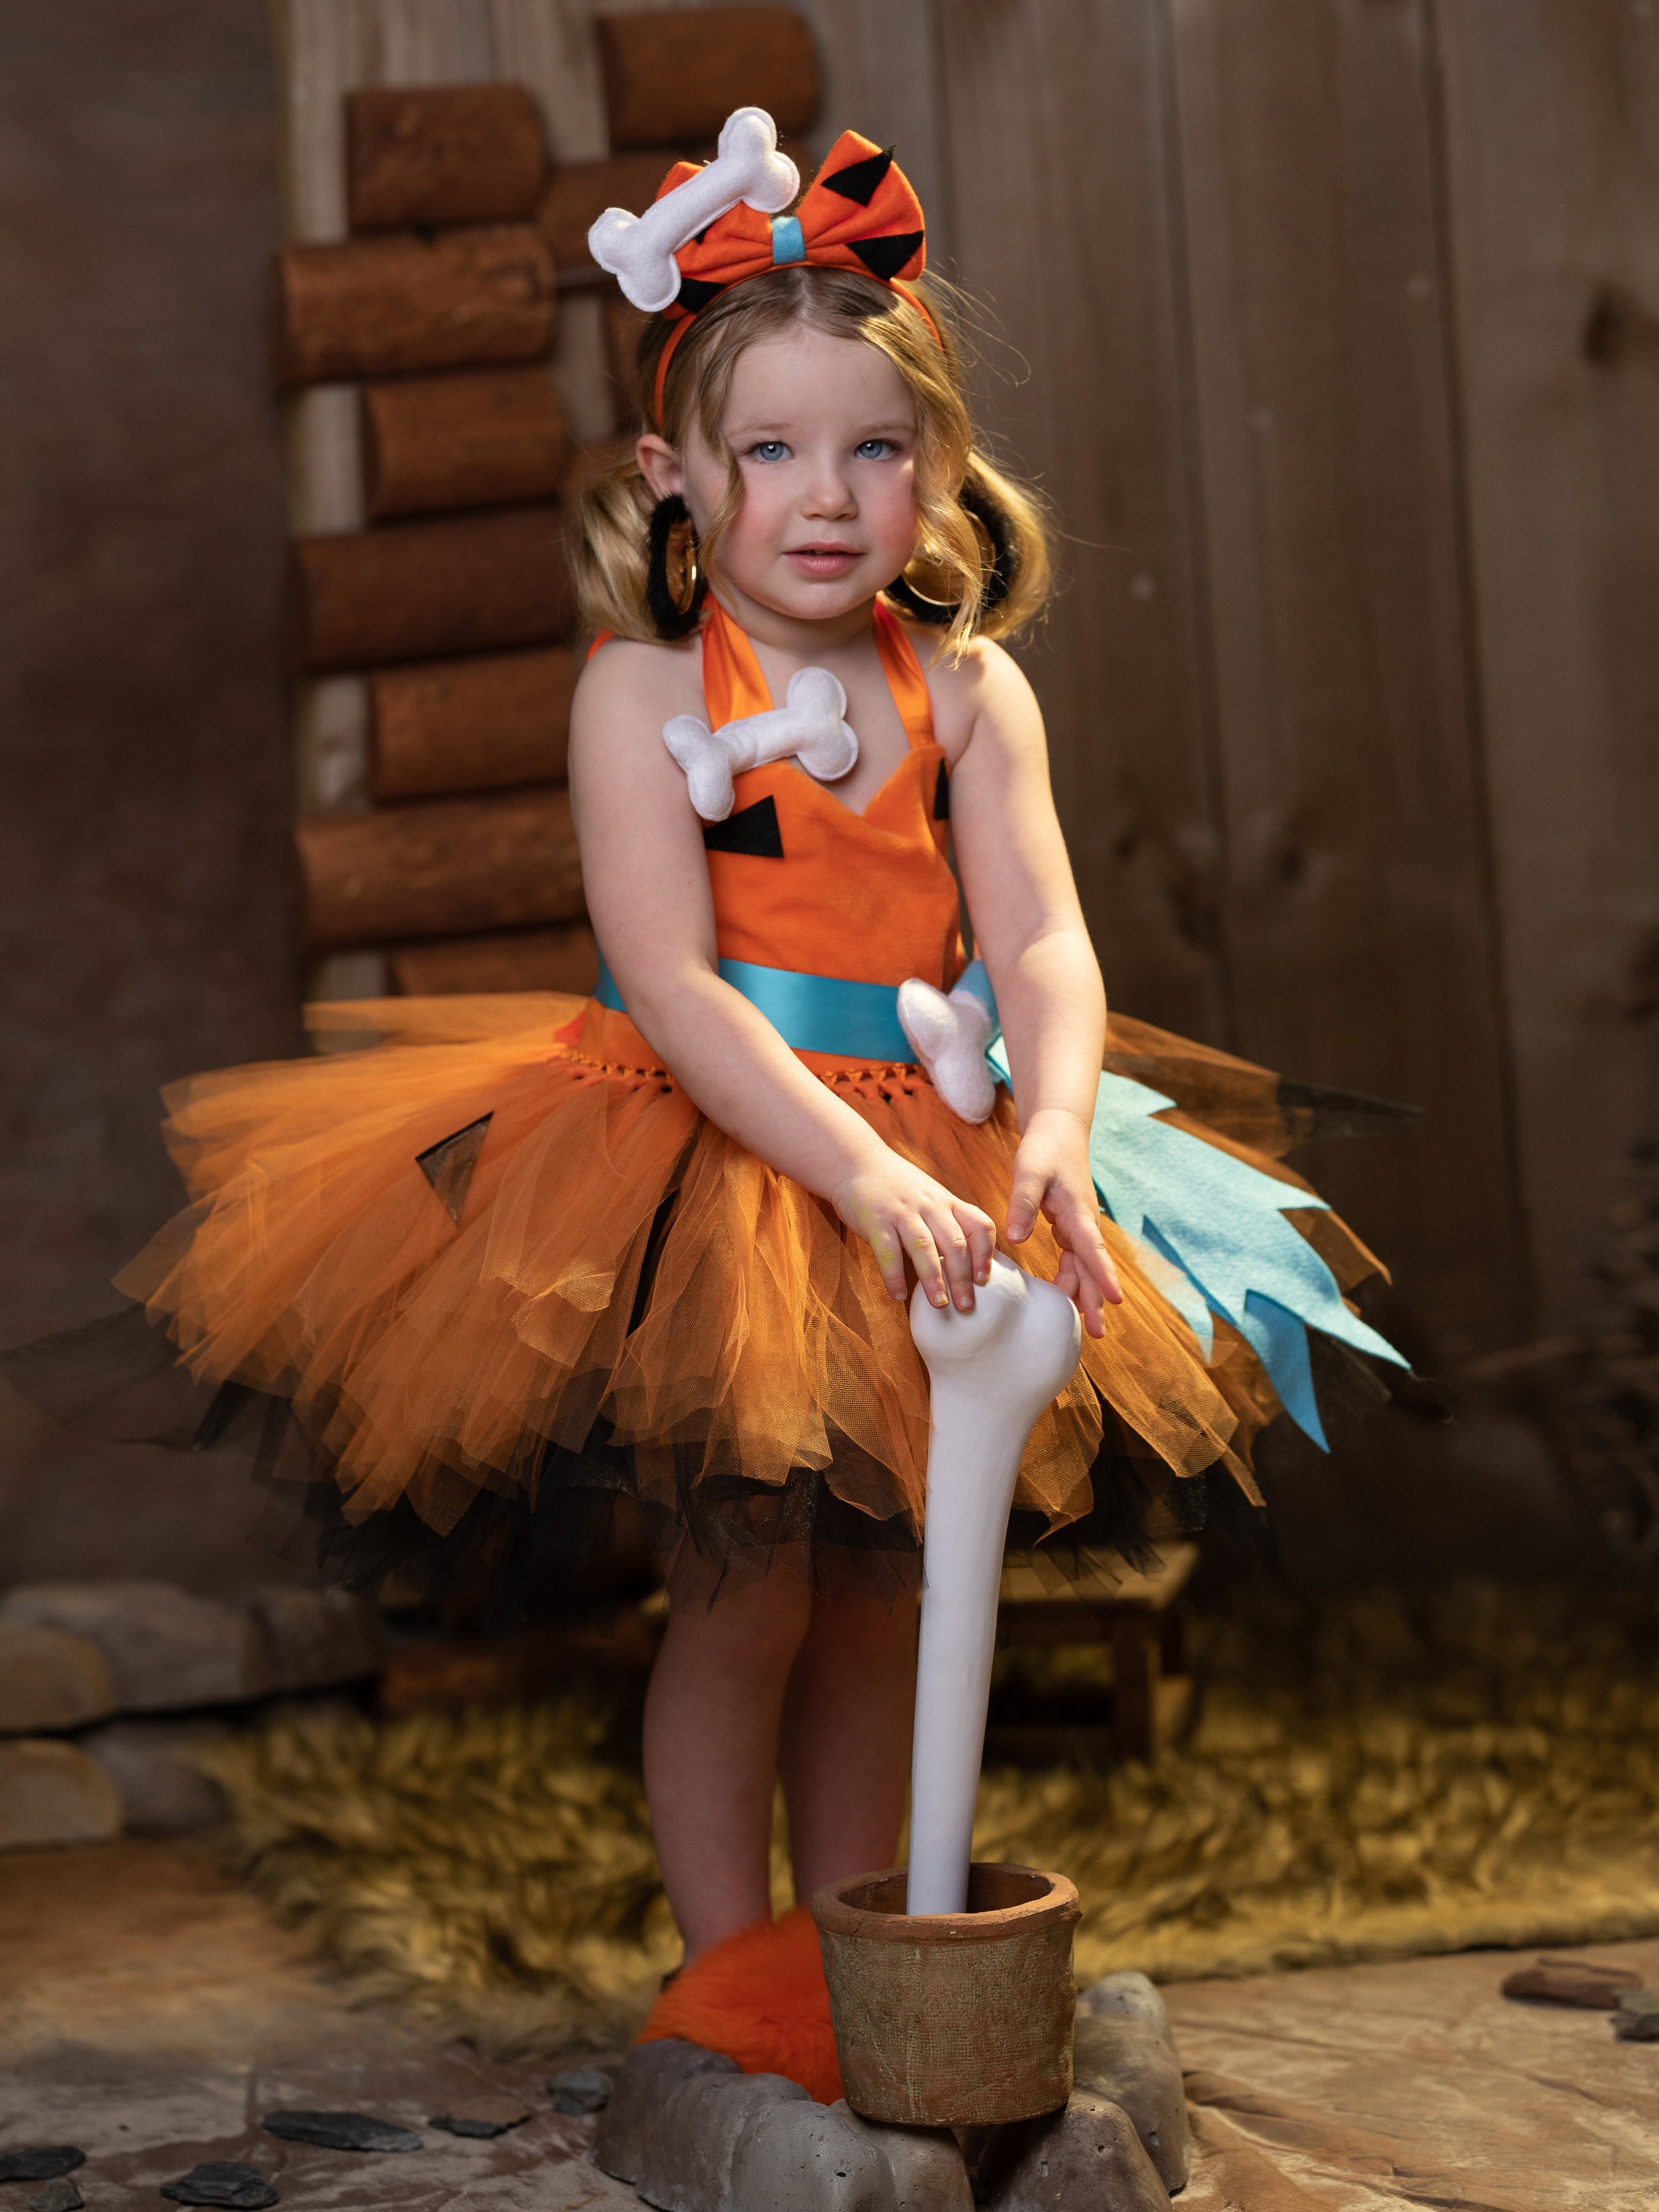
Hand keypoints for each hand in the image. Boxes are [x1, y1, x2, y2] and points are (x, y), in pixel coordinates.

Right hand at [832, 1151, 996, 1311]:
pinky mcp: (875, 1220)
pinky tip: (897, 1295)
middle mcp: (929, 1206)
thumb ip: (948, 1223)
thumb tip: (967, 1264)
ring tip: (939, 1304)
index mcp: (947, 1202)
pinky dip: (894, 1276)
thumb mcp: (931, 1197)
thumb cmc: (897, 1187)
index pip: (979, 1226)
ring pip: (924, 1248)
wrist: (856, 1162)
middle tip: (966, 1306)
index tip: (984, 1280)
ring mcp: (902, 1212)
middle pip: (954, 1243)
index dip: (985, 1254)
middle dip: (962, 1278)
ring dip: (934, 1279)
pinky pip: (888, 1252)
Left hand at [1006, 1108, 1121, 1335]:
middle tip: (1096, 1333)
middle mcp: (1083, 1222)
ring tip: (1085, 1326)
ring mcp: (1078, 1225)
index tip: (1115, 1300)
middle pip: (1092, 1267)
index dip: (1103, 1275)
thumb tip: (1017, 1238)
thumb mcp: (1029, 1172)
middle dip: (1096, 1299)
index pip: (1092, 1249)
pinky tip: (1064, 1296)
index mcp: (1077, 1211)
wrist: (1058, 1130)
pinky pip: (1075, 1258)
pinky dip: (1072, 1277)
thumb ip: (1023, 1203)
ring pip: (1084, 1266)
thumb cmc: (1044, 1149)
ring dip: (1084, 1293)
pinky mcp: (1070, 1225)